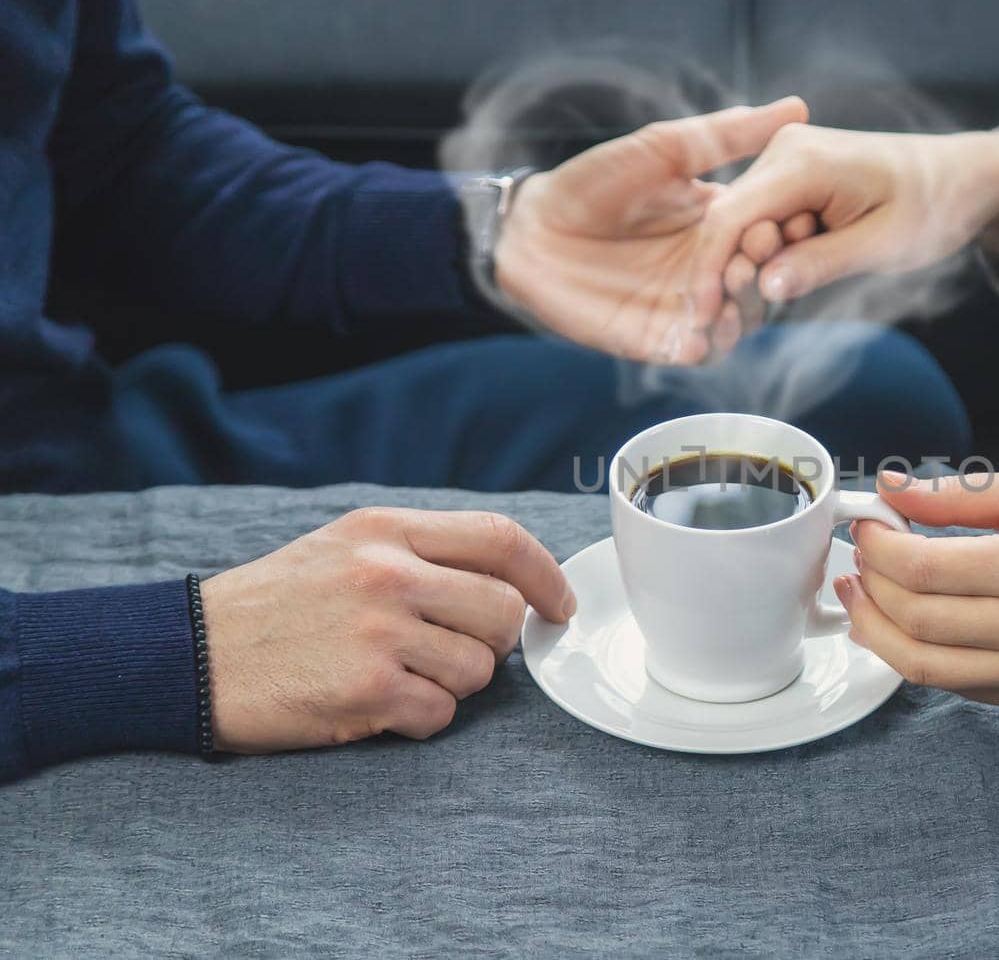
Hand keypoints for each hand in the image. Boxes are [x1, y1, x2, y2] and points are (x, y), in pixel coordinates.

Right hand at [201, 508, 573, 752]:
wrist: (187, 655)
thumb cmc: (275, 604)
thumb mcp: (346, 546)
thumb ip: (423, 552)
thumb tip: (510, 576)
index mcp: (387, 530)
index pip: (501, 538)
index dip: (546, 575)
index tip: (559, 604)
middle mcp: (388, 574)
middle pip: (502, 612)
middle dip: (494, 642)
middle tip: (454, 650)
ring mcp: (378, 633)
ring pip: (478, 670)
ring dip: (451, 684)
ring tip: (398, 673)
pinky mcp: (365, 691)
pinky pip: (440, 715)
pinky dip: (419, 719)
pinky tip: (378, 704)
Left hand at [493, 97, 808, 364]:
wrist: (532, 229)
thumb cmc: (593, 183)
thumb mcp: (663, 149)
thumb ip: (727, 136)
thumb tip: (798, 109)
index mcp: (720, 224)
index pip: (771, 235)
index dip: (785, 231)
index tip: (788, 221)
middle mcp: (711, 269)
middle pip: (762, 283)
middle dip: (764, 275)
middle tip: (750, 263)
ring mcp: (687, 307)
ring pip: (737, 322)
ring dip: (740, 314)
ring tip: (726, 299)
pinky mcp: (658, 338)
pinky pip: (697, 352)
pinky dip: (706, 347)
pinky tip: (699, 335)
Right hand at [694, 125, 998, 312]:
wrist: (962, 178)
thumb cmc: (933, 206)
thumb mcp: (884, 244)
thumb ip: (822, 263)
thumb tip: (764, 287)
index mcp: (802, 160)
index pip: (730, 218)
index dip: (709, 271)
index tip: (700, 319)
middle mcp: (783, 152)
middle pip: (728, 223)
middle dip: (728, 274)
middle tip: (746, 319)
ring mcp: (784, 161)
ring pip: (742, 226)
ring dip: (754, 266)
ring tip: (795, 286)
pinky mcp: (791, 179)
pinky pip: (763, 222)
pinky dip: (769, 255)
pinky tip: (793, 274)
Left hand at [837, 471, 998, 710]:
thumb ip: (961, 496)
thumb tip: (891, 489)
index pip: (923, 569)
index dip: (878, 548)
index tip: (868, 526)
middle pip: (915, 618)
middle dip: (870, 585)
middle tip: (859, 558)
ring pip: (924, 667)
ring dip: (877, 631)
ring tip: (860, 597)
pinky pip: (958, 686)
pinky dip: (918, 657)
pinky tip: (904, 625)